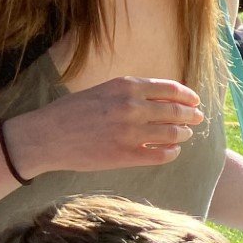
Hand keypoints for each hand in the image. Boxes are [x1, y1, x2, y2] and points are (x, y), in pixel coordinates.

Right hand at [6, 76, 206, 175]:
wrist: (45, 137)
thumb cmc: (72, 112)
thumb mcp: (103, 91)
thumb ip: (131, 92)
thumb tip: (163, 97)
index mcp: (126, 87)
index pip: (170, 89)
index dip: (187, 96)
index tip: (194, 101)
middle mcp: (131, 107)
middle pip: (176, 111)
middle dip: (191, 116)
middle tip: (197, 119)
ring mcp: (130, 132)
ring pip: (172, 134)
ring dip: (183, 134)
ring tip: (184, 135)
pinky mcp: (126, 155)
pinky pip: (161, 154)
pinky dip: (172, 152)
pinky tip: (172, 151)